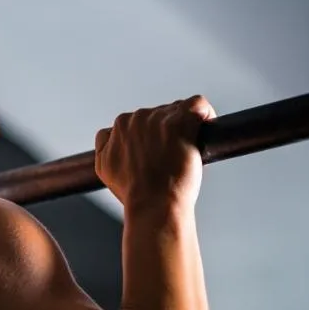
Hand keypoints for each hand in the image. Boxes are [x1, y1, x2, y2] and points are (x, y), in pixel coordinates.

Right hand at [94, 96, 216, 211]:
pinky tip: (204, 129)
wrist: (153, 204)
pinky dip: (204, 114)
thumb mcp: (104, 169)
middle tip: (172, 155)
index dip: (150, 135)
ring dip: (184, 127)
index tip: (157, 150)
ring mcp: (158, 119)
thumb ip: (105, 148)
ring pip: (177, 110)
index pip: (137, 120)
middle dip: (166, 130)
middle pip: (158, 114)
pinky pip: (197, 105)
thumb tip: (111, 138)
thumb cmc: (135, 194)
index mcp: (117, 127)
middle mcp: (135, 119)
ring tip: (185, 151)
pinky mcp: (180, 122)